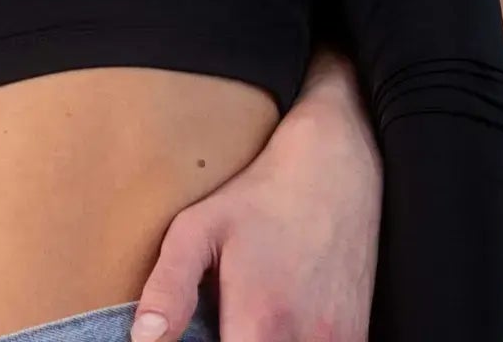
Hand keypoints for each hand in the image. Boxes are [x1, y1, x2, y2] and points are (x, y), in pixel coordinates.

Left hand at [130, 52, 378, 341]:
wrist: (332, 177)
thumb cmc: (257, 201)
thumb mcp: (196, 230)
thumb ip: (168, 288)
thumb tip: (144, 339)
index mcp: (260, 323)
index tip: (196, 332)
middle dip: (231, 341)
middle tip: (219, 317)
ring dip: (259, 341)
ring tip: (240, 317)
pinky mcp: (357, 340)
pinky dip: (291, 339)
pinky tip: (275, 320)